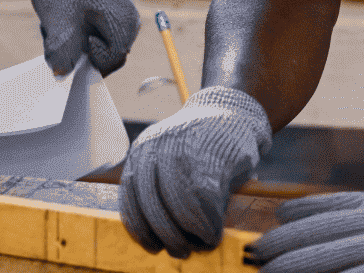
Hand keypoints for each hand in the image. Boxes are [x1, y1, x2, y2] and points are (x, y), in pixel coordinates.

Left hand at [29, 0, 139, 74]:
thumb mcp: (59, 19)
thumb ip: (63, 51)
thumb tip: (62, 73)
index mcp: (124, 24)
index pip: (110, 62)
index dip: (85, 60)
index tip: (66, 44)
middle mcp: (129, 22)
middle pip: (103, 56)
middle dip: (77, 50)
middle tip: (58, 29)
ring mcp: (119, 18)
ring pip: (95, 47)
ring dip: (73, 41)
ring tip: (59, 20)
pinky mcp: (107, 15)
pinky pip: (92, 36)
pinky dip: (74, 32)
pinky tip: (63, 16)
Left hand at [121, 86, 272, 256]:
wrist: (232, 113)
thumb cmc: (200, 147)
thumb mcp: (170, 162)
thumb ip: (158, 190)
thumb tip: (154, 238)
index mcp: (142, 151)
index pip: (131, 198)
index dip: (140, 229)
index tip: (152, 246)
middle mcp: (158, 147)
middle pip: (153, 204)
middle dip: (167, 235)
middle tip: (180, 251)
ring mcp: (186, 149)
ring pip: (179, 205)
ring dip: (190, 233)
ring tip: (200, 244)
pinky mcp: (214, 155)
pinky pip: (206, 200)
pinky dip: (210, 223)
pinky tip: (214, 233)